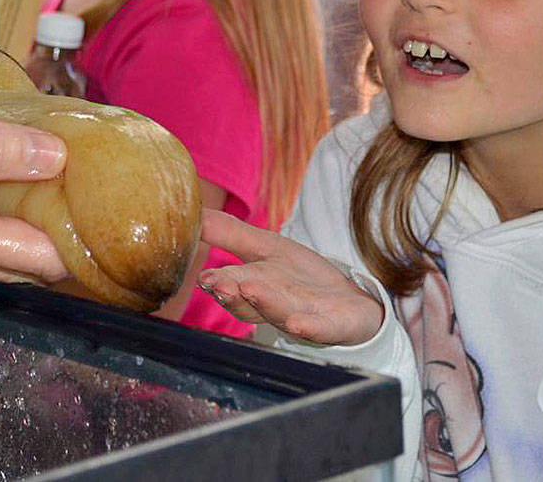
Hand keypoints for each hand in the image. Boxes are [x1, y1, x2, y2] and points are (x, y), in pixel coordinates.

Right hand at [197, 208, 382, 345]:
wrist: (350, 302)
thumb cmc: (301, 277)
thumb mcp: (265, 246)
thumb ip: (228, 233)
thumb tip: (192, 213)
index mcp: (254, 286)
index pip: (230, 285)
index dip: (216, 283)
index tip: (202, 277)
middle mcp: (274, 305)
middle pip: (249, 304)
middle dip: (233, 295)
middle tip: (219, 285)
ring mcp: (303, 316)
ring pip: (280, 313)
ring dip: (265, 303)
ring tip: (250, 289)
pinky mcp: (332, 325)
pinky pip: (319, 328)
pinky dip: (308, 328)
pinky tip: (297, 324)